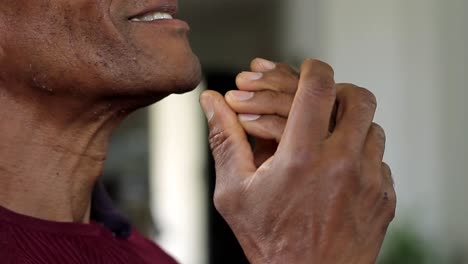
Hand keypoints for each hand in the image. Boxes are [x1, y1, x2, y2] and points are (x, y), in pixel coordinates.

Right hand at [200, 59, 395, 263]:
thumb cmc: (268, 241)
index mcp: (301, 158)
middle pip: (357, 98)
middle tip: (321, 99)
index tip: (307, 69)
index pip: (317, 88)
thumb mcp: (234, 192)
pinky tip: (338, 171)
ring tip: (325, 139)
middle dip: (337, 90)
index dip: (312, 68)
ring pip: (371, 127)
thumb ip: (224, 140)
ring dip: (349, 125)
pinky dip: (360, 155)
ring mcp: (369, 181)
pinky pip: (379, 159)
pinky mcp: (384, 197)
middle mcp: (342, 164)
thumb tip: (212, 103)